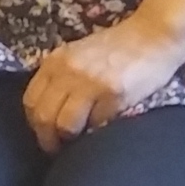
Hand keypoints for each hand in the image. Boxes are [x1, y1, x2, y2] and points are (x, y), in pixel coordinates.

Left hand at [22, 18, 184, 150]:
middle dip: (47, 139)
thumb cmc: (118, 48)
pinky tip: (101, 130)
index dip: (34, 123)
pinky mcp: (114, 94)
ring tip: (77, 146)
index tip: (43, 134)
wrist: (153, 35)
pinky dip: (96, 131)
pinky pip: (97, 124)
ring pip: (65, 125)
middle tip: (56, 150)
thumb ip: (61, 77)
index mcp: (55, 61)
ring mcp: (90, 83)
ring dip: (69, 140)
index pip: (31, 100)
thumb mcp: (79, 55)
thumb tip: (48, 110)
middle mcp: (68, 71)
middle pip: (43, 116)